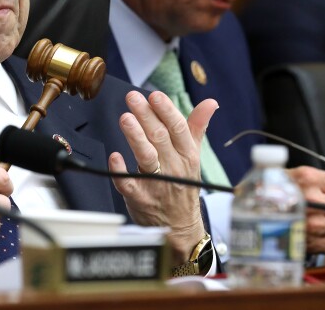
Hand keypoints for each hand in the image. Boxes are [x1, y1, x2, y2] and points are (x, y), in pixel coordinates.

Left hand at [108, 90, 217, 260]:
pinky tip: (114, 156)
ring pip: (146, 157)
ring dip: (135, 137)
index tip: (155, 96)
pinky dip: (121, 170)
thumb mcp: (193, 155)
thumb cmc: (183, 186)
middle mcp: (173, 168)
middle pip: (159, 138)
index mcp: (187, 155)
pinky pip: (128, 183)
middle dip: (146, 116)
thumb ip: (197, 127)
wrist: (180, 227)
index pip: (178, 129)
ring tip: (125, 119)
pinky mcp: (139, 197)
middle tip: (132, 98)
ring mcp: (156, 183)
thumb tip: (210, 102)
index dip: (166, 111)